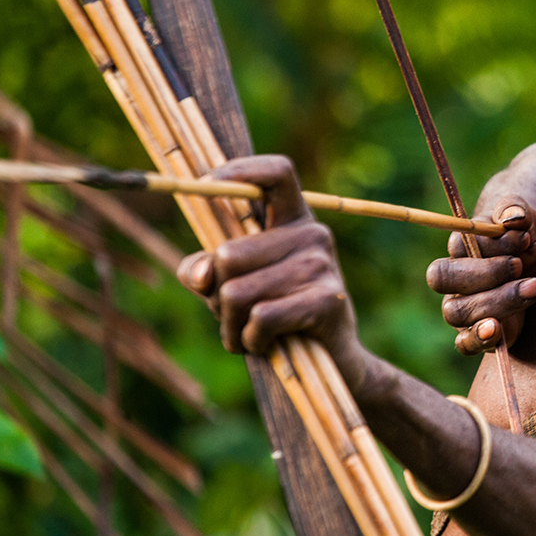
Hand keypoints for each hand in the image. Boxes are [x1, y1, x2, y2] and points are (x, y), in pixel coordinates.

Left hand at [176, 155, 367, 385]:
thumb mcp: (233, 286)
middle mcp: (312, 234)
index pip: (277, 173)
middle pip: (227, 254)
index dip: (239, 170)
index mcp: (292, 219)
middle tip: (236, 315)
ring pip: (236, 293)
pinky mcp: (327, 300)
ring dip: (231, 326)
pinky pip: (260, 318)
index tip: (204, 182)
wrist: (333, 365)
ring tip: (250, 334)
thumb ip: (205, 270)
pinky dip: (251, 340)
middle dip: (217, 297)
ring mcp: (322, 265)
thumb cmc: (275, 316)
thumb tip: (202, 273)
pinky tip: (266, 345)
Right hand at [426, 195, 535, 353]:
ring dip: (496, 302)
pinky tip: (497, 331)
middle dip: (486, 274)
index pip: (457, 246)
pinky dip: (476, 340)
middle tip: (521, 267)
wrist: (530, 262)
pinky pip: (464, 344)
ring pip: (457, 313)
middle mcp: (453, 280)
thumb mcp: (524, 219)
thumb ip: (515, 210)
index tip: (523, 238)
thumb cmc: (522, 237)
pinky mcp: (477, 333)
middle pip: (445, 279)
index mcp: (459, 247)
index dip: (489, 245)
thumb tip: (513, 218)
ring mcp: (461, 309)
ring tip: (533, 288)